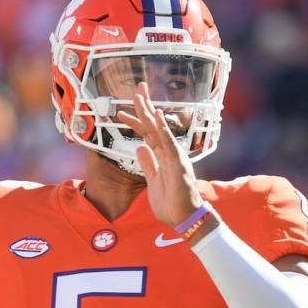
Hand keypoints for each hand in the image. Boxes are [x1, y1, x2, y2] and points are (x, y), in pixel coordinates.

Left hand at [117, 82, 202, 226]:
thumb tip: (140, 147)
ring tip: (141, 97)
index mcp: (163, 156)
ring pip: (160, 130)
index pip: (147, 134)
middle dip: (144, 107)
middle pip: (154, 126)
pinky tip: (155, 116)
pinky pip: (168, 143)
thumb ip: (148, 164)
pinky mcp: (178, 164)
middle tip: (136, 88)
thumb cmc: (171, 203)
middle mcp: (169, 153)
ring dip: (149, 113)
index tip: (123, 111)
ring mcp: (174, 156)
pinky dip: (161, 129)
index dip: (136, 121)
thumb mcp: (153, 181)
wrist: (184, 218)